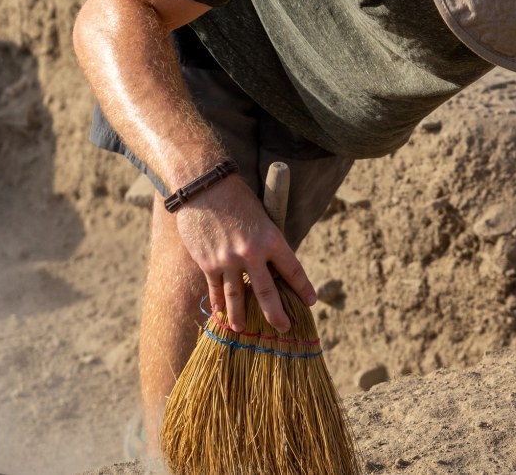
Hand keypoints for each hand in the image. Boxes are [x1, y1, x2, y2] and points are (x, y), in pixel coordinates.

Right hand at [175, 175, 316, 332]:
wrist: (204, 185)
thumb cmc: (236, 197)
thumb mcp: (262, 215)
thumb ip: (266, 241)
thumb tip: (271, 264)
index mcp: (271, 238)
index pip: (293, 270)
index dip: (303, 288)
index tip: (311, 302)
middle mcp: (251, 253)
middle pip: (267, 293)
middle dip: (276, 315)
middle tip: (284, 328)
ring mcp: (228, 261)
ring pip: (238, 298)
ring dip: (241, 317)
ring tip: (243, 330)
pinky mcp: (207, 263)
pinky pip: (215, 290)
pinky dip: (218, 305)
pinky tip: (221, 315)